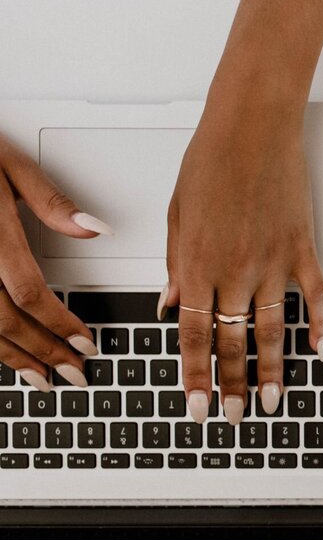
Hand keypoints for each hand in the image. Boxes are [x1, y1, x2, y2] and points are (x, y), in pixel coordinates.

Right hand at [0, 132, 107, 389]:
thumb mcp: (9, 161)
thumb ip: (50, 200)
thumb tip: (96, 227)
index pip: (27, 291)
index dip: (58, 323)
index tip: (85, 345)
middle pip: (0, 319)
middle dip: (41, 352)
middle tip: (73, 374)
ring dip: (9, 357)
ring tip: (41, 379)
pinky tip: (1, 355)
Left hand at [165, 94, 322, 425]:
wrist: (252, 129)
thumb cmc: (210, 161)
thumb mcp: (176, 215)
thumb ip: (176, 266)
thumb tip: (171, 304)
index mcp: (196, 264)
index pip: (194, 334)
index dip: (194, 374)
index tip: (195, 404)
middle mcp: (234, 270)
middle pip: (232, 342)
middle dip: (229, 385)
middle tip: (230, 415)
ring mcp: (272, 263)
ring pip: (271, 330)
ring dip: (270, 370)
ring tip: (271, 400)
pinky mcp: (301, 248)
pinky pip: (314, 296)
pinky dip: (320, 324)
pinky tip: (320, 348)